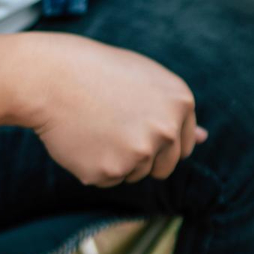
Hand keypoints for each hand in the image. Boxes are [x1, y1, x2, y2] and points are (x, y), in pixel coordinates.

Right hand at [18, 32, 205, 186]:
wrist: (49, 76)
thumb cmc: (97, 74)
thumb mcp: (146, 81)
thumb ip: (175, 112)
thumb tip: (204, 138)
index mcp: (181, 103)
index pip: (184, 146)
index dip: (157, 138)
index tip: (135, 124)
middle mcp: (166, 130)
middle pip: (164, 168)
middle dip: (141, 156)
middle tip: (112, 126)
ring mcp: (139, 153)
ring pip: (134, 174)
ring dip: (116, 160)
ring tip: (94, 126)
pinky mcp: (109, 171)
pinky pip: (107, 180)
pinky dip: (92, 166)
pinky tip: (81, 138)